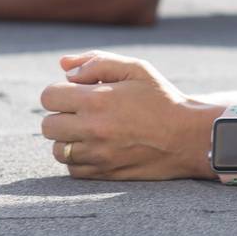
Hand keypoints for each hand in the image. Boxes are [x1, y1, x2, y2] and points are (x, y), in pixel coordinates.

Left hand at [40, 51, 218, 180]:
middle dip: (62, 114)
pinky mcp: (104, 173)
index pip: (48, 96)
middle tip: (83, 111)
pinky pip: (72, 168)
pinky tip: (96, 146)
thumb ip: (97, 62)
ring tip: (90, 130)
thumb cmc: (162, 98)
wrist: (188, 137)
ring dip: (68, 139)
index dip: (60, 91)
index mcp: (96, 100)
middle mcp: (92, 129)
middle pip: (48, 125)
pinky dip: (78, 158)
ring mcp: (97, 154)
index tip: (77, 92)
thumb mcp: (136, 68)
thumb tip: (63, 66)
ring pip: (58, 149)